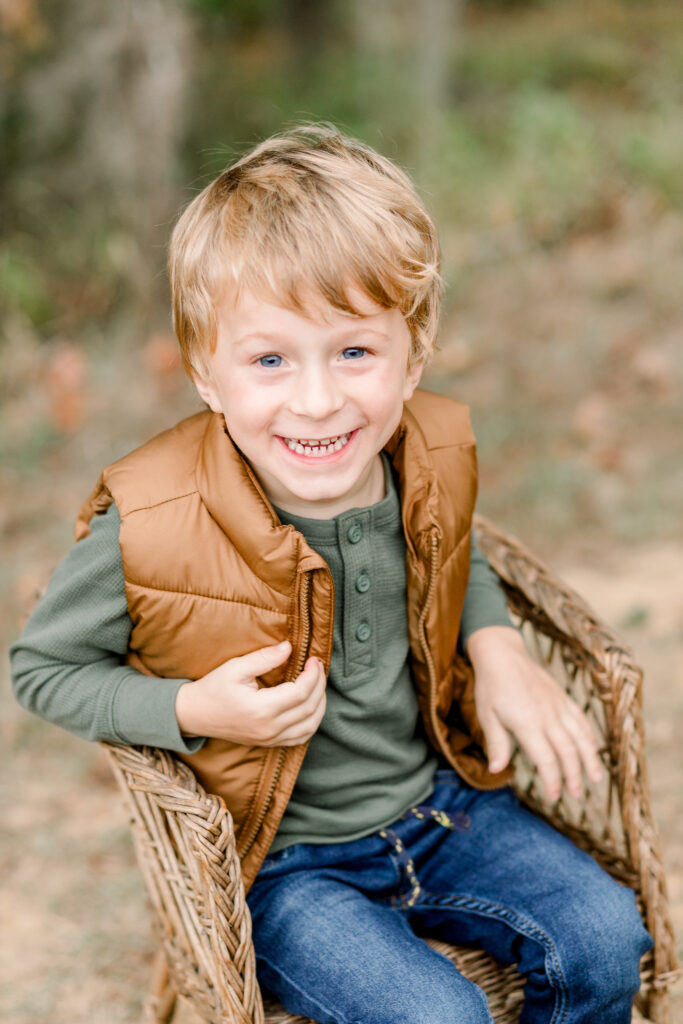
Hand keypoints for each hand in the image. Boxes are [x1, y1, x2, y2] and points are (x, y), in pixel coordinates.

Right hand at [175, 641, 326, 745]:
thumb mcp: (236, 667)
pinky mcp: (269, 743)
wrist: (195, 715)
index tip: (313, 659)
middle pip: (310, 708)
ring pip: (310, 726)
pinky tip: (311, 705)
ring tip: (317, 683)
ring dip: (320, 704)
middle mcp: (269, 728)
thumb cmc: (214, 688)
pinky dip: (312, 721)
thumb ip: (264, 658)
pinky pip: (301, 737)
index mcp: (261, 709)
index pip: (301, 693)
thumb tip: (289, 647)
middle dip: (320, 685)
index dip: (313, 675)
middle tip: (318, 666)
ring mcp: (270, 739)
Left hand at [468, 626, 602, 800]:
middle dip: (574, 775)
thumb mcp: (487, 715)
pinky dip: (589, 736)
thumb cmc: (491, 687)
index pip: (547, 759)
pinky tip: (593, 749)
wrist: (503, 654)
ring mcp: (558, 706)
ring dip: (590, 759)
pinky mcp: (563, 698)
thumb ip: (496, 743)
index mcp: (528, 723)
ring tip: (596, 778)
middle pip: (568, 751)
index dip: (553, 780)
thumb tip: (495, 770)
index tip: (555, 796)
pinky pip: (581, 719)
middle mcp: (548, 716)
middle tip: (576, 795)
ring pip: (581, 736)